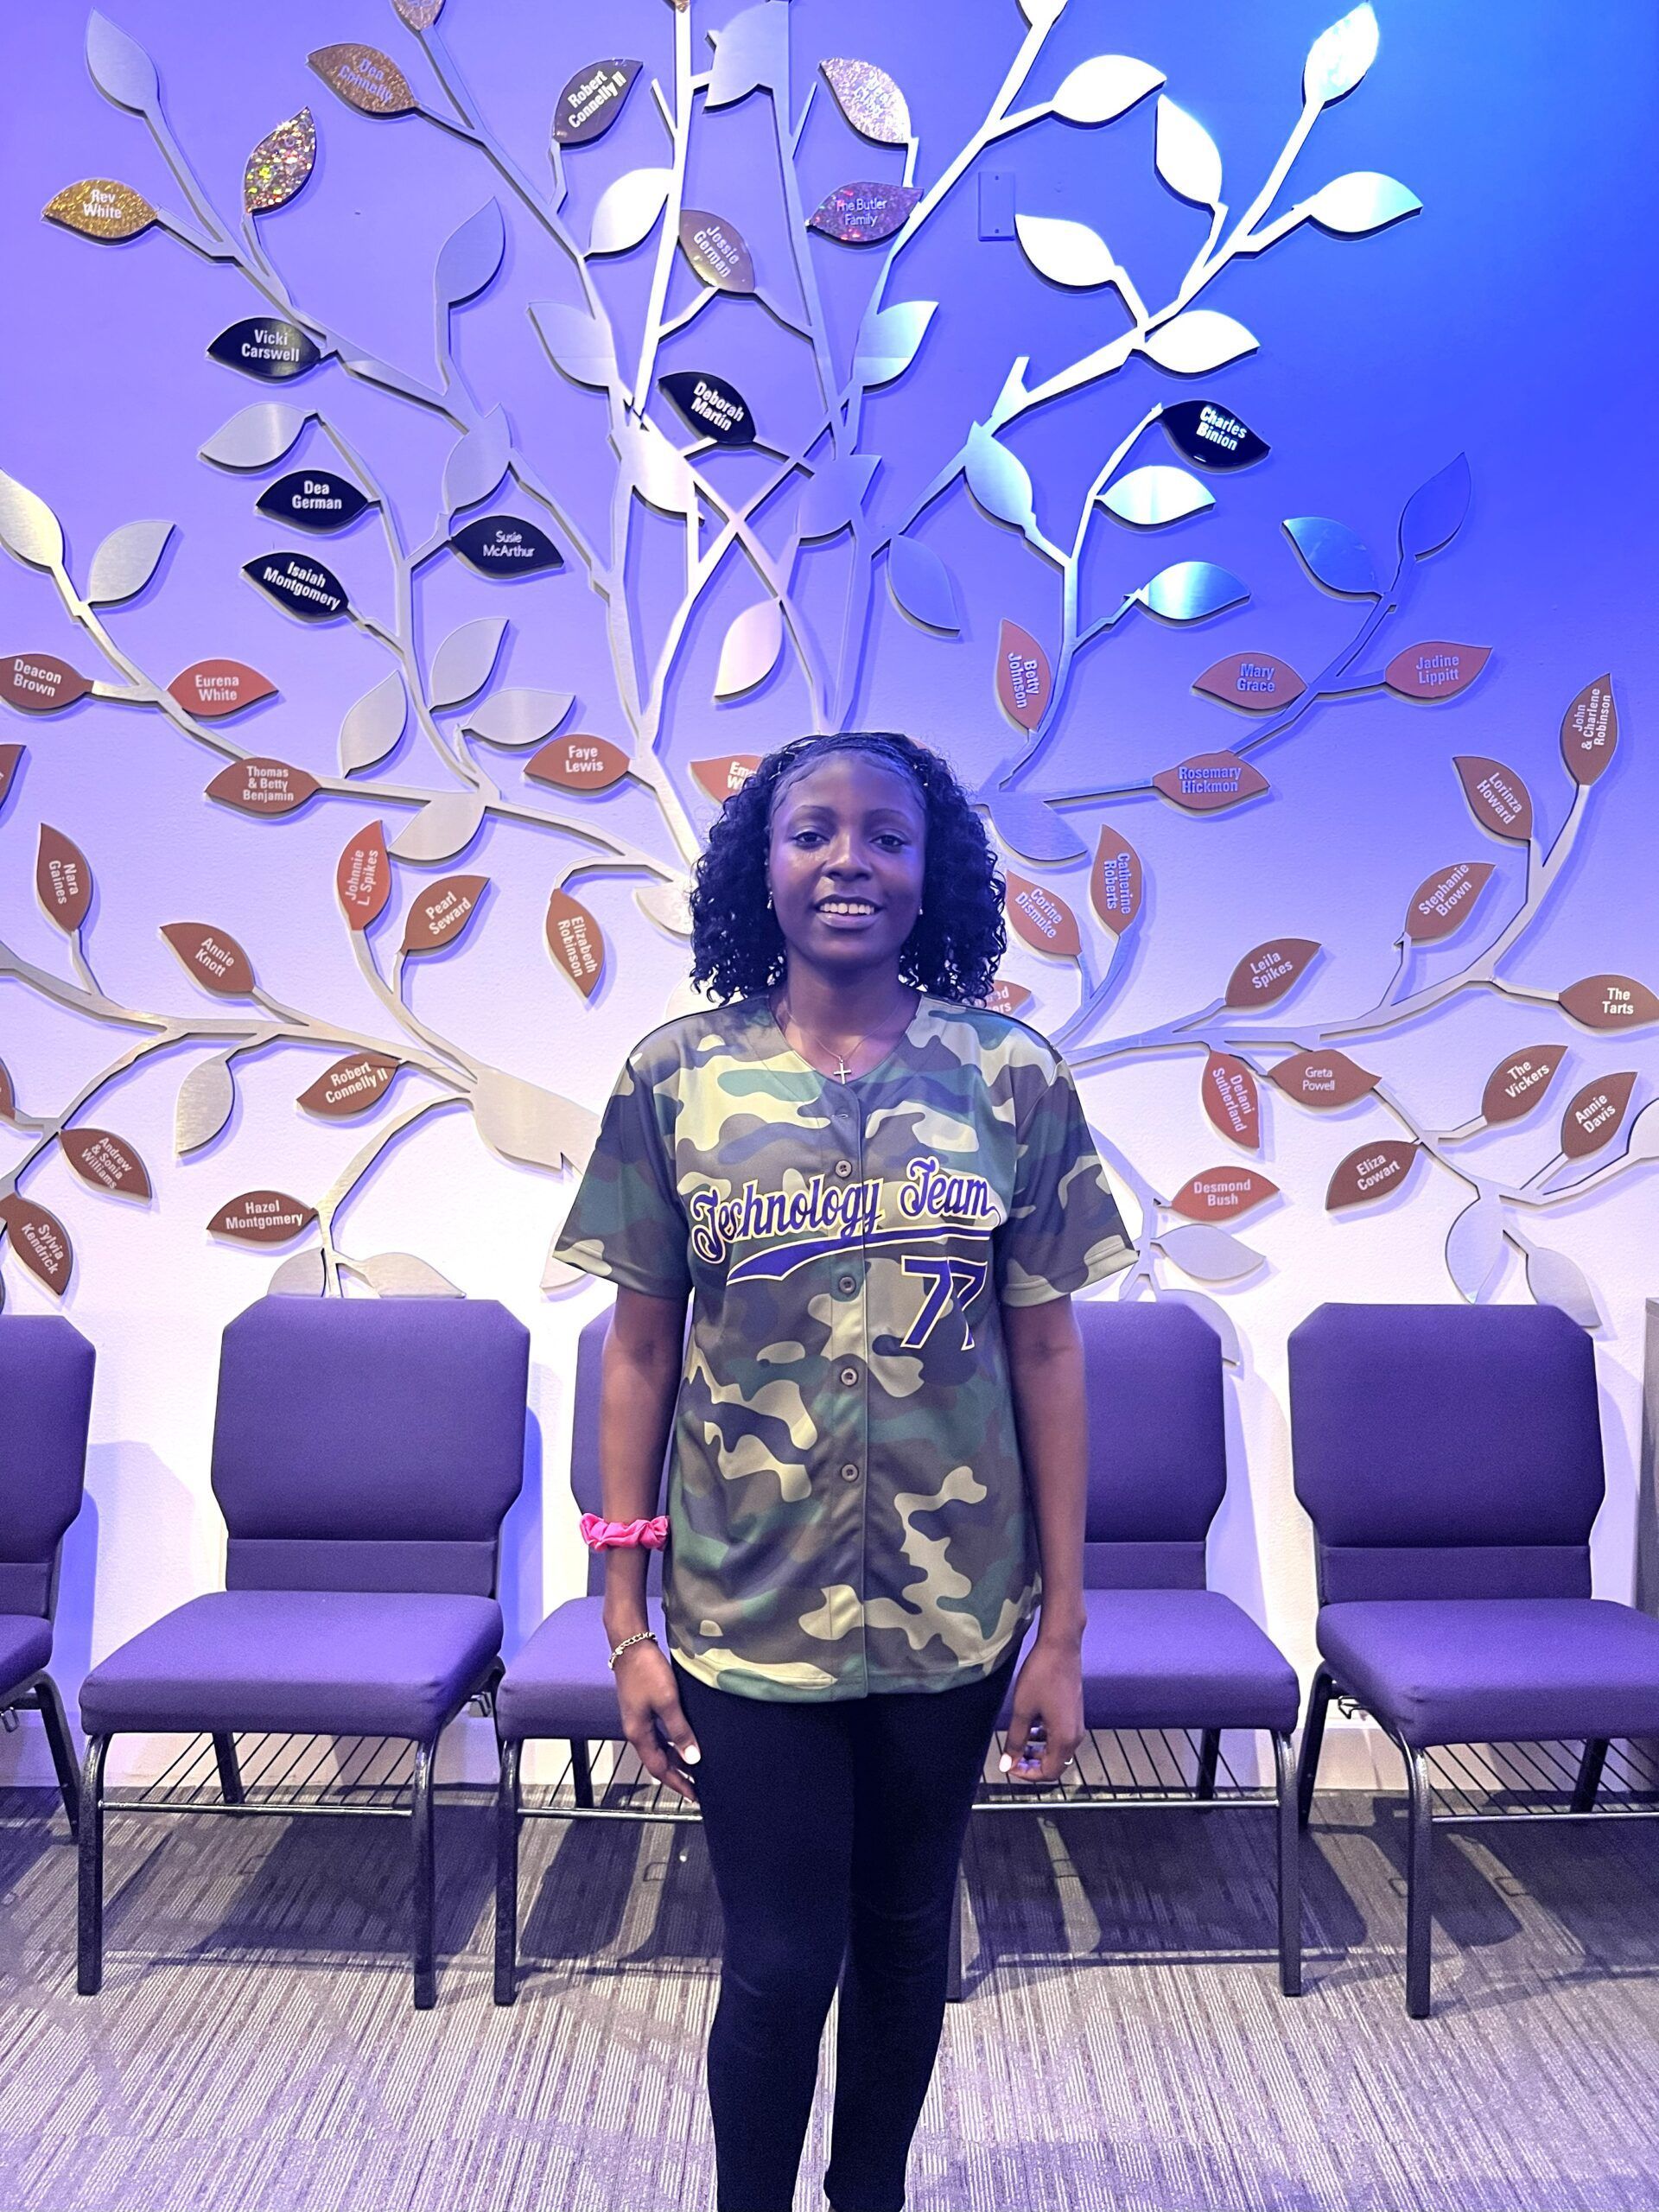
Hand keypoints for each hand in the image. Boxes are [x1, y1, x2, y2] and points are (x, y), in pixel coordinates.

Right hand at [614, 1638, 701, 1802]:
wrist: (630, 1645)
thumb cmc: (648, 1672)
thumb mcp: (667, 1702)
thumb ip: (680, 1731)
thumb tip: (692, 1760)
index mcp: (639, 1734)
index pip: (658, 1768)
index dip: (676, 1783)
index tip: (693, 1796)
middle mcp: (635, 1730)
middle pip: (656, 1761)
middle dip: (676, 1774)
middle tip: (696, 1786)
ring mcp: (637, 1719)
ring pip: (657, 1747)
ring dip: (673, 1758)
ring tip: (693, 1767)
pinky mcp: (641, 1708)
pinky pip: (658, 1734)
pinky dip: (670, 1742)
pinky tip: (682, 1740)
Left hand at [1000, 1636, 1082, 1785]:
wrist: (1060, 1647)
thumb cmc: (1041, 1677)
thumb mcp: (1022, 1710)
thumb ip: (1015, 1740)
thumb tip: (1006, 1765)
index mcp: (1064, 1739)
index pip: (1048, 1773)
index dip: (1026, 1774)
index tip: (1008, 1765)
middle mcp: (1075, 1736)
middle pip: (1055, 1764)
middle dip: (1032, 1765)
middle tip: (1012, 1757)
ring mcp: (1077, 1724)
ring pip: (1058, 1751)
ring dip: (1039, 1752)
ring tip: (1019, 1743)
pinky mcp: (1074, 1714)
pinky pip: (1061, 1736)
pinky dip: (1046, 1738)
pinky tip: (1031, 1727)